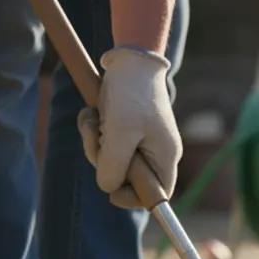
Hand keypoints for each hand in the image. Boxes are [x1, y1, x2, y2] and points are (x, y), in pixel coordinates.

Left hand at [76, 47, 180, 208]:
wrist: (130, 60)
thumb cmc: (132, 94)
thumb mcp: (120, 133)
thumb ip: (114, 166)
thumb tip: (108, 189)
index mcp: (165, 157)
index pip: (157, 195)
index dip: (135, 198)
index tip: (111, 192)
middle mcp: (156, 153)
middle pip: (128, 179)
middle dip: (105, 162)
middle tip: (98, 138)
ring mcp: (140, 141)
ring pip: (111, 161)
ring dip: (94, 143)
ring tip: (94, 119)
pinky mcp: (125, 130)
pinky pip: (105, 144)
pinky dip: (94, 132)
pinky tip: (93, 114)